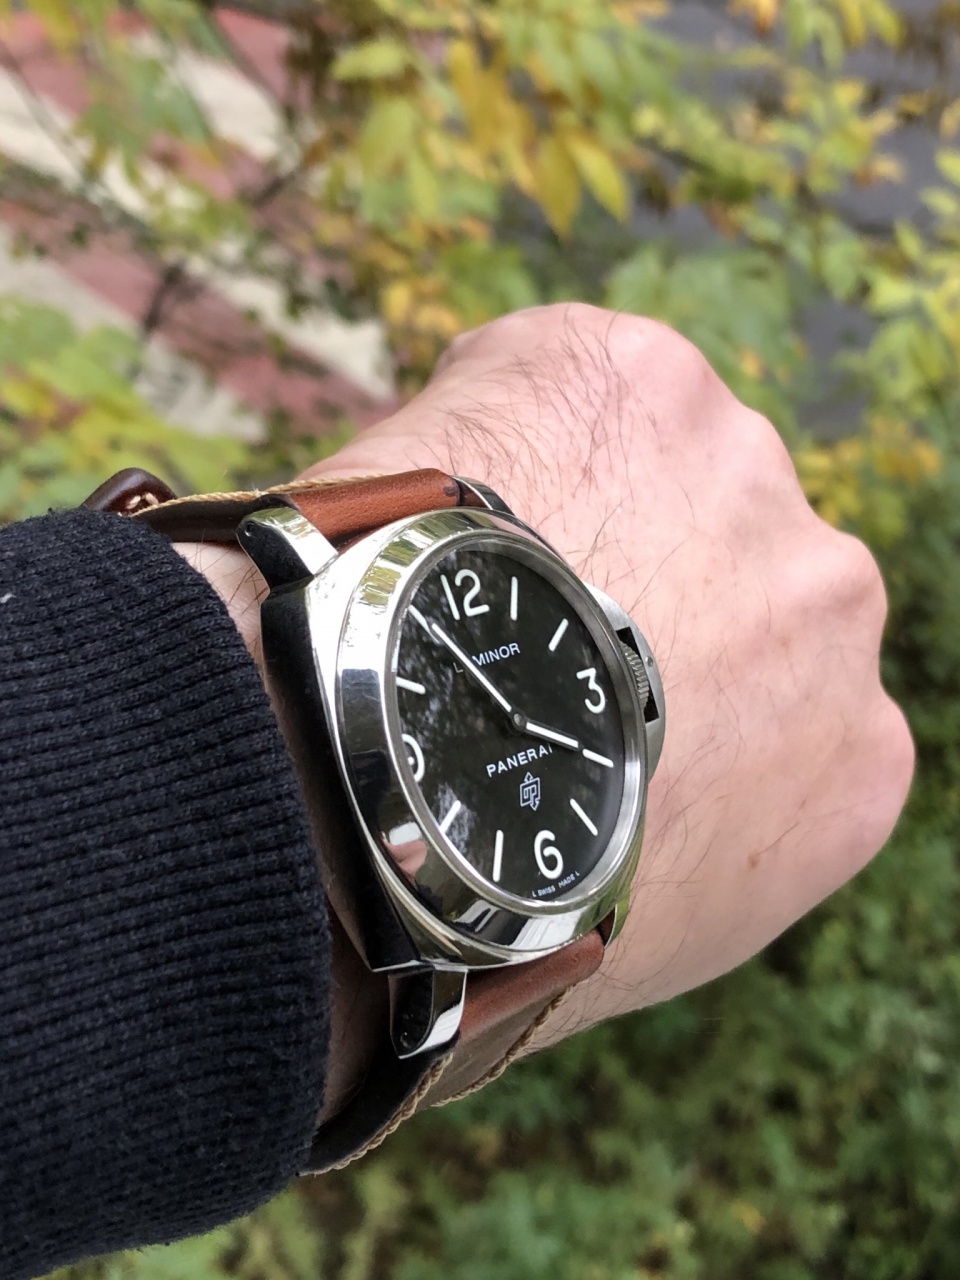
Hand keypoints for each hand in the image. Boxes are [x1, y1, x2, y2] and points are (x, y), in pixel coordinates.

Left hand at [303, 303, 914, 1048]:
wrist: (406, 788)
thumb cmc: (490, 901)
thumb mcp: (658, 926)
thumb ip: (698, 824)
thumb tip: (631, 794)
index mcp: (852, 754)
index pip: (778, 696)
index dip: (672, 689)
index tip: (585, 697)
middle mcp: (832, 601)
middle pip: (732, 563)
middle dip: (642, 577)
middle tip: (512, 621)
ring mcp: (748, 474)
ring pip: (653, 462)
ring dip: (571, 492)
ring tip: (456, 566)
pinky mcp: (642, 374)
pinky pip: (554, 375)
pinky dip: (488, 412)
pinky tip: (432, 493)